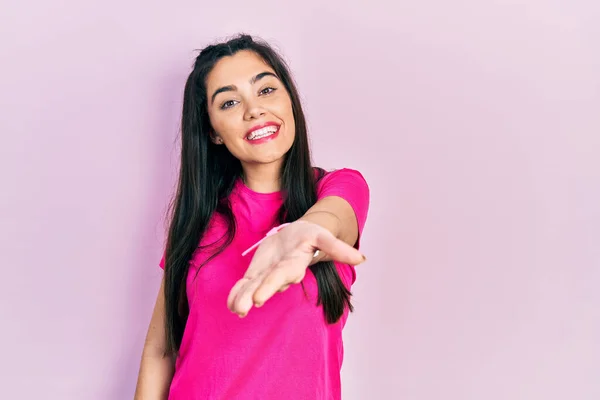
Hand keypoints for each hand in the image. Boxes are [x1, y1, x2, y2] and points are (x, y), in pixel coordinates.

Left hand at [227, 220, 364, 316]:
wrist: (298, 234)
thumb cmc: (310, 235)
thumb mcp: (323, 236)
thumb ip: (338, 248)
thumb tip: (362, 259)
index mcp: (295, 264)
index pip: (283, 275)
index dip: (271, 284)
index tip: (259, 298)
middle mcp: (281, 273)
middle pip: (267, 285)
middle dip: (254, 296)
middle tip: (243, 308)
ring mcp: (268, 274)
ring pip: (254, 288)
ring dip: (243, 298)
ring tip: (234, 309)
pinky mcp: (259, 272)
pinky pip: (247, 285)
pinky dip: (237, 292)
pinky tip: (230, 302)